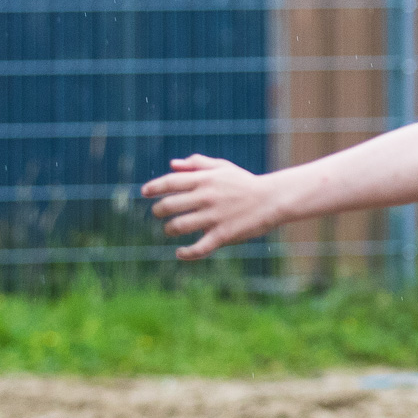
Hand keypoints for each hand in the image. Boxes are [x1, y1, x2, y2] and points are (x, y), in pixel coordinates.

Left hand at [141, 155, 280, 259]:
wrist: (273, 199)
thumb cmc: (246, 183)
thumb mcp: (223, 168)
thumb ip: (197, 164)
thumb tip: (172, 164)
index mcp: (205, 180)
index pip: (170, 182)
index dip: (153, 187)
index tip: (144, 193)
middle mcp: (206, 197)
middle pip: (168, 205)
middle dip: (158, 211)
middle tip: (159, 214)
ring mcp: (214, 217)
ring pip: (178, 226)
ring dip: (169, 229)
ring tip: (170, 229)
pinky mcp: (224, 234)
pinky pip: (199, 248)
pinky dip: (186, 253)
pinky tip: (180, 253)